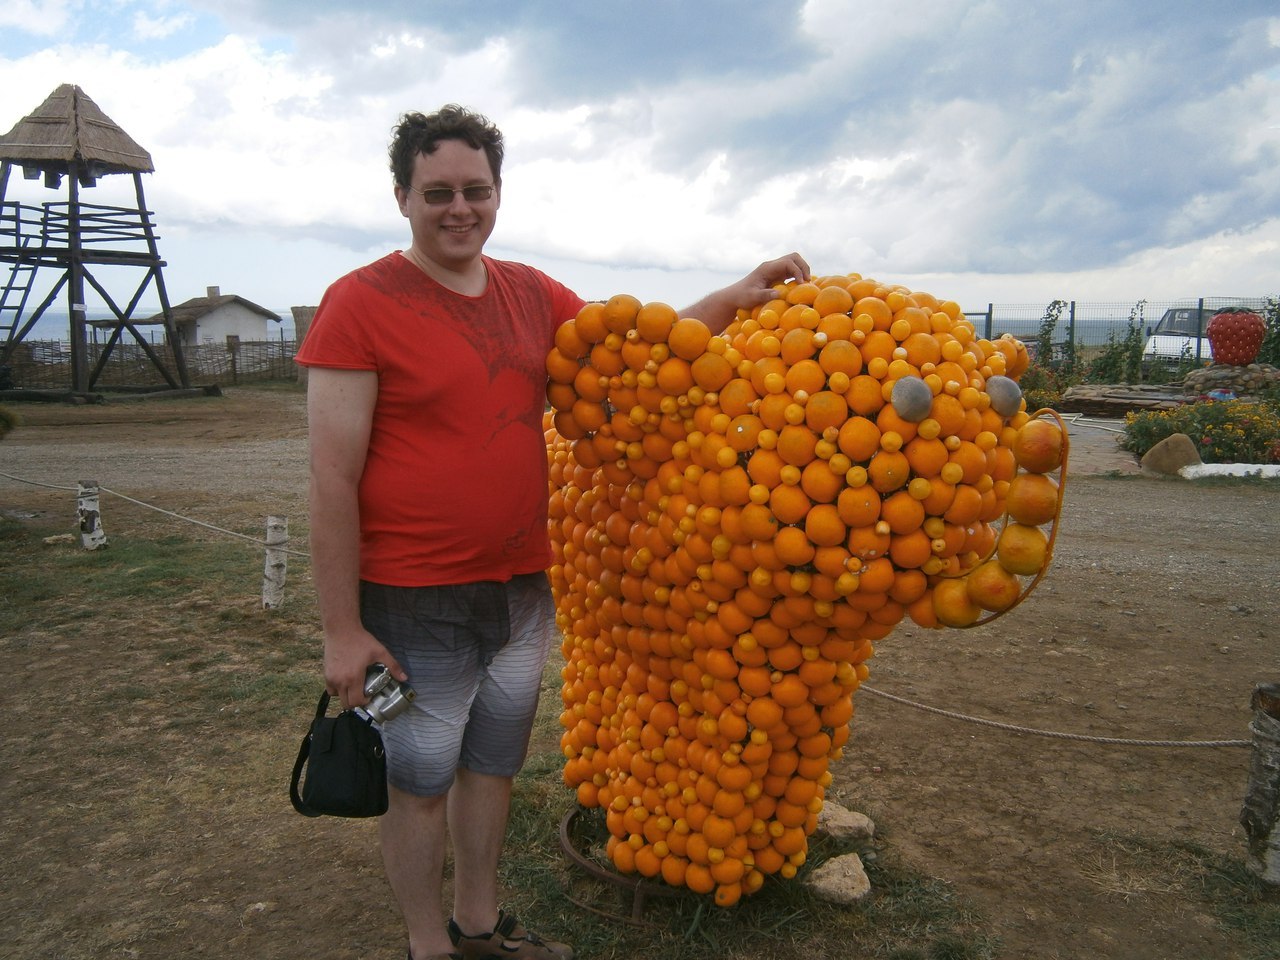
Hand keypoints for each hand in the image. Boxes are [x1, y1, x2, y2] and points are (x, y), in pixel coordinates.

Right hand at [323, 627, 407, 708]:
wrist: (341, 629)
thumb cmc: (360, 640)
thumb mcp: (380, 652)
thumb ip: (393, 666)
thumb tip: (404, 678)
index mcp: (354, 678)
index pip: (356, 701)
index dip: (364, 702)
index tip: (370, 695)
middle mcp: (340, 681)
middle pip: (346, 703)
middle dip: (356, 701)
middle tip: (363, 693)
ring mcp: (331, 678)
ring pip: (337, 696)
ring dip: (346, 696)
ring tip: (355, 687)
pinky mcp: (326, 673)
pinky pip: (330, 688)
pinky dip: (337, 689)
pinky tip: (345, 680)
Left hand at [682, 252, 810, 332]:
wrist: (734, 296)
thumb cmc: (742, 297)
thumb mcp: (752, 298)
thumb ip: (764, 295)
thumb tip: (779, 294)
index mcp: (767, 268)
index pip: (787, 262)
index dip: (797, 271)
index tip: (801, 284)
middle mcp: (772, 266)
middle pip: (794, 257)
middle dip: (803, 267)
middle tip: (807, 281)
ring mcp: (775, 269)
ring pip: (794, 262)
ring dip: (802, 270)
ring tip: (806, 284)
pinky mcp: (777, 275)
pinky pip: (792, 271)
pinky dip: (798, 276)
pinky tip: (800, 287)